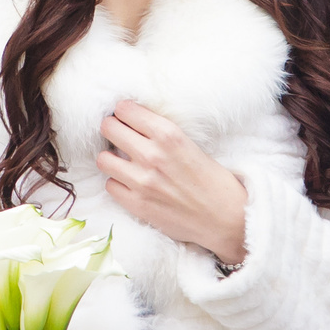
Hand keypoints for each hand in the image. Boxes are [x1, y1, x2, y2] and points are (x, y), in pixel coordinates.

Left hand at [93, 100, 248, 264]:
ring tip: (122, 161)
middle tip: (119, 135)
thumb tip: (134, 123)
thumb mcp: (190, 144)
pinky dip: (118, 183)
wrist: (226, 219)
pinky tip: (130, 183)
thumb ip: (161, 133)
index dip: (123, 111)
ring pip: (103, 158)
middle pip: (109, 128)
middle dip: (112, 129)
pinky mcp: (137, 204)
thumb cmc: (214, 181)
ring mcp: (141, 181)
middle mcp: (152, 155)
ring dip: (111, 158)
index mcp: (169, 135)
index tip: (125, 116)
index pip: (125, 109)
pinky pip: (110, 185)